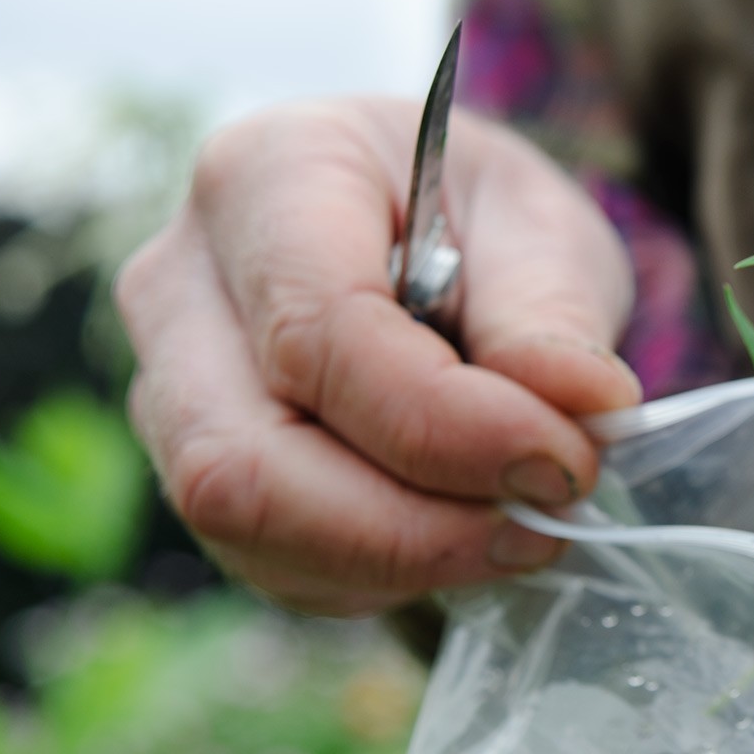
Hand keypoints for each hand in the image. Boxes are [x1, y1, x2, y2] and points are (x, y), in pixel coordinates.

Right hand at [116, 98, 639, 616]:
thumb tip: (583, 405)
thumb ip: (553, 314)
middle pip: (242, 460)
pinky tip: (464, 535)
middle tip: (545, 521)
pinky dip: (384, 576)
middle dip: (411, 526)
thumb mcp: (542, 226)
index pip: (320, 334)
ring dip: (404, 559)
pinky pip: (273, 565)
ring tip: (522, 529)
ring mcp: (170, 392)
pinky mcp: (201, 477)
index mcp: (263, 177)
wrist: (437, 238)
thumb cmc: (479, 216)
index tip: (566, 462)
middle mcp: (180, 287)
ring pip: (244, 527)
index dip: (448, 426)